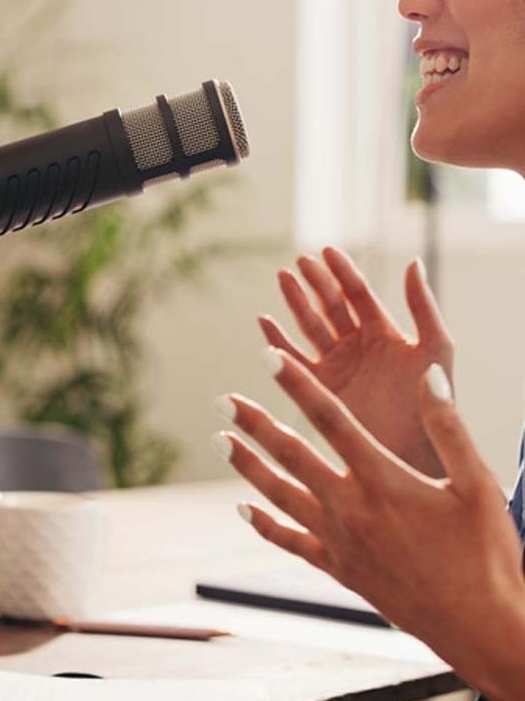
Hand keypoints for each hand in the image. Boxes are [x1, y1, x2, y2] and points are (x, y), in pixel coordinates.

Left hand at [215, 351, 524, 700]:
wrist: (480, 628)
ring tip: (220, 441)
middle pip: (291, 454)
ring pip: (280, 494)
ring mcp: (339, 541)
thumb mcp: (479, 484)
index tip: (268, 357)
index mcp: (384, 480)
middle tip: (222, 399)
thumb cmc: (488, 555)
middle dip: (254, 423)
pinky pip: (291, 541)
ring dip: (247, 466)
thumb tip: (429, 375)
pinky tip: (242, 510)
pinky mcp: (339, 569)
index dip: (297, 384)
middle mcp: (351, 507)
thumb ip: (448, 428)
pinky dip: (264, 524)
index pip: (330, 418)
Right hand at [259, 247, 452, 476]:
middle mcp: (358, 346)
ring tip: (282, 277)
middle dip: (315, 282)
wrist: (414, 450)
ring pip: (310, 327)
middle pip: (331, 306)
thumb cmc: (433, 402)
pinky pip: (294, 360)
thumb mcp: (435, 348)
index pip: (359, 293)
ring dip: (295, 303)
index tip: (326, 251)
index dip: (342, 271)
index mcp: (385, 333)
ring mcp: (337, 366)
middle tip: (299, 262)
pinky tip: (265, 322)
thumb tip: (412, 262)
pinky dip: (277, 342)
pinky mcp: (320, 388)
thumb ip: (422, 306)